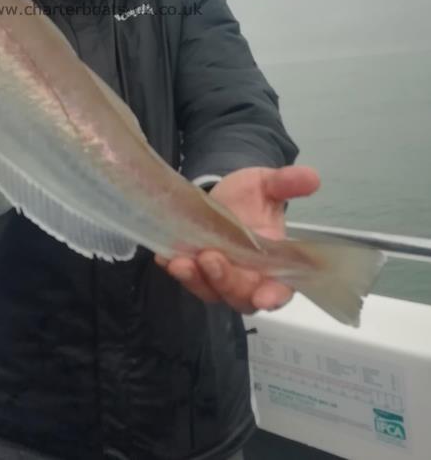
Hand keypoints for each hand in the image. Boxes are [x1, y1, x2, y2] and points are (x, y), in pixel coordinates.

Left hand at [156, 165, 320, 314]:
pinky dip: (175, 270)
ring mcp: (218, 278)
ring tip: (180, 262)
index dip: (274, 295)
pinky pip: (185, 277)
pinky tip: (164, 257)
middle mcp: (247, 277)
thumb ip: (286, 183)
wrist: (221, 194)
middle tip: (211, 257)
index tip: (264, 297)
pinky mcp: (194, 271)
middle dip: (225, 281)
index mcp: (273, 264)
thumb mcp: (267, 185)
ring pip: (209, 291)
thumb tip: (311, 177)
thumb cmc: (250, 197)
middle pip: (239, 295)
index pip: (279, 289)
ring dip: (194, 280)